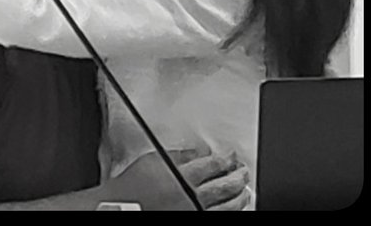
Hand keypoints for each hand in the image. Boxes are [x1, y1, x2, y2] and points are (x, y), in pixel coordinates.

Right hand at [106, 149, 251, 210]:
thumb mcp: (152, 160)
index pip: (212, 165)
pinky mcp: (195, 219)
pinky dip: (230, 211)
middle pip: (223, 185)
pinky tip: (233, 208)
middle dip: (237, 176)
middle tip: (243, 170)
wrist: (125, 207)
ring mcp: (195, 211)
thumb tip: (195, 151)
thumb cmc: (134, 185)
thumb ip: (177, 155)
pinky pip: (219, 216)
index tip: (231, 155)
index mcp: (183, 176)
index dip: (225, 159)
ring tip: (244, 190)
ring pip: (226, 205)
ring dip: (238, 196)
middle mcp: (193, 195)